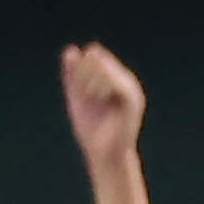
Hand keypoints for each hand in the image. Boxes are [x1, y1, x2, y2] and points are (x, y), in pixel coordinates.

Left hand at [59, 45, 146, 165]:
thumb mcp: (76, 95)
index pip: (94, 54)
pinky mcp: (132, 98)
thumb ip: (73, 73)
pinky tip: (96, 97)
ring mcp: (131, 88)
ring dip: (88, 78)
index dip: (79, 65)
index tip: (73, 84)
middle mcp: (125, 80)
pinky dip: (98, 85)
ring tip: (90, 96)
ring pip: (102, 64)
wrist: (103, 153)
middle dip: (83, 71)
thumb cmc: (91, 128)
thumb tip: (71, 50)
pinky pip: (112, 78)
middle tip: (82, 92)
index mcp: (114, 79)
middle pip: (96, 55)